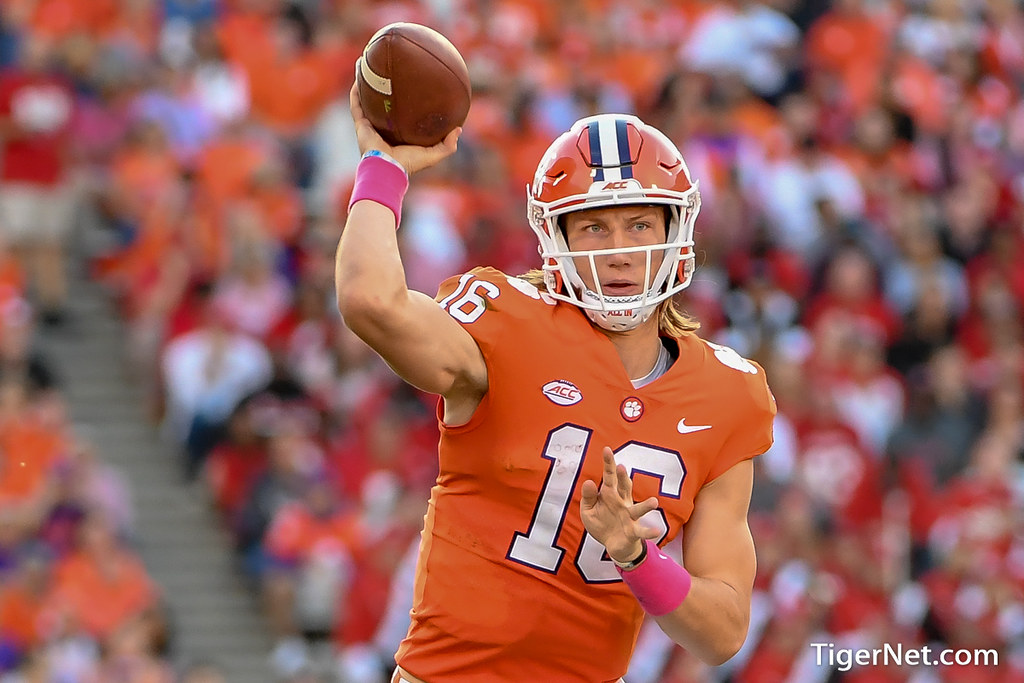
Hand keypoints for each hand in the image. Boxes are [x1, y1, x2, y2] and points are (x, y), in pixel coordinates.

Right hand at [349, 75, 460, 174]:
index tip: (413, 90)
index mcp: (398, 136)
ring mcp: (370, 127)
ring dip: (367, 86)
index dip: (407, 105)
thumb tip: (459, 129)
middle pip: (383, 107)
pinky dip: (356, 91)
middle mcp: (383, 130)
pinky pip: (356, 104)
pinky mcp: (360, 125)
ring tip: (369, 67)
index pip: (402, 118)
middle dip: (385, 92)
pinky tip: (359, 74)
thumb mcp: (433, 154)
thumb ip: (448, 145)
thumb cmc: (409, 164)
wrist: (387, 169)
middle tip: (390, 74)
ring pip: (367, 102)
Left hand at [580, 447, 660, 563]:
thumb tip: (589, 482)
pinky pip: (641, 531)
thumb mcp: (588, 510)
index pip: (609, 477)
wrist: (613, 545)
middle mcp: (622, 502)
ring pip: (638, 509)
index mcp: (610, 495)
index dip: (608, 464)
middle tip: (620, 467)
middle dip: (623, 478)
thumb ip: (588, 497)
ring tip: (654, 502)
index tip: (606, 450)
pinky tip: (656, 530)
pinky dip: (649, 531)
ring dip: (646, 506)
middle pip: (624, 488)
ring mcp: (629, 516)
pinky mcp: (633, 531)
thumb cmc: (602, 523)